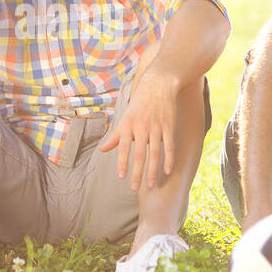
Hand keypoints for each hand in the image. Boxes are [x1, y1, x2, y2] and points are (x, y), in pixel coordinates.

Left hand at [97, 70, 178, 190]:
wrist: (158, 83)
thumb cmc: (139, 102)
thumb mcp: (125, 117)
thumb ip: (115, 136)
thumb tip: (102, 150)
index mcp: (128, 124)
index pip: (123, 147)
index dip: (122, 162)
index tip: (121, 176)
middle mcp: (141, 126)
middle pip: (139, 153)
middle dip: (137, 172)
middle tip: (134, 188)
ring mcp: (156, 126)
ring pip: (154, 153)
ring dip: (152, 170)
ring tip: (150, 185)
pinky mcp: (168, 126)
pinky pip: (168, 146)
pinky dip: (168, 159)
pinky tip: (167, 171)